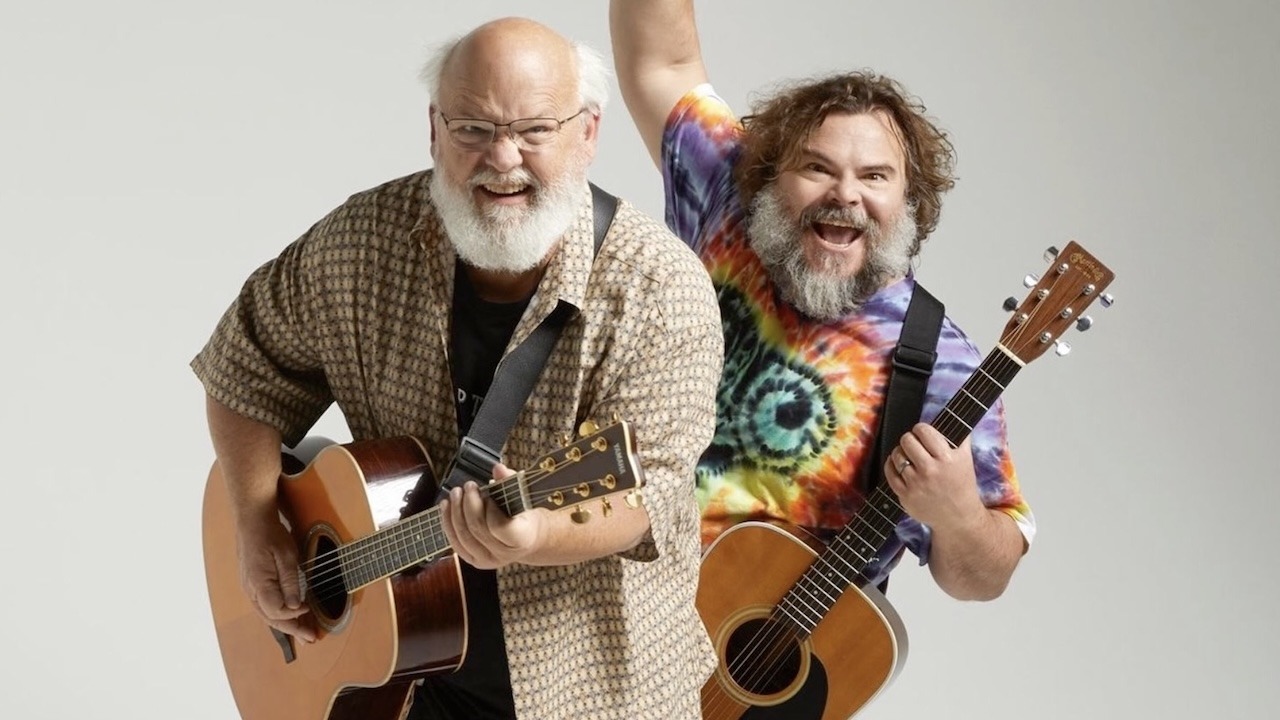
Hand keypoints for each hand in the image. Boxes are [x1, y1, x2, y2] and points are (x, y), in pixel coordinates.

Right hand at [235, 509, 314, 642]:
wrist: (252, 520)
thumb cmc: (270, 535)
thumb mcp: (286, 555)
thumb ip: (290, 582)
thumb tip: (295, 606)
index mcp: (258, 584)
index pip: (277, 611)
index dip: (295, 615)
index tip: (309, 609)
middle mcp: (251, 590)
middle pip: (271, 618)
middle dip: (292, 630)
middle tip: (311, 638)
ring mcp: (250, 588)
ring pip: (267, 614)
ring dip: (286, 625)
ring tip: (304, 633)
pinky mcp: (253, 584)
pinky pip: (265, 606)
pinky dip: (279, 615)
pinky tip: (291, 617)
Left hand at [440, 464, 546, 569]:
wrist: (527, 538)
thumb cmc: (524, 515)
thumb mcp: (523, 497)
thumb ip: (510, 482)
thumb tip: (498, 468)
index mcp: (521, 539)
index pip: (499, 527)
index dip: (490, 509)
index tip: (489, 495)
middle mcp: (504, 554)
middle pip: (477, 529)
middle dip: (469, 504)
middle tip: (469, 486)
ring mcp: (488, 560)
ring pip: (463, 536)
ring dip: (455, 511)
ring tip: (456, 492)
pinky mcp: (474, 561)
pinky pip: (455, 543)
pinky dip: (448, 523)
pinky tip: (446, 506)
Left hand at [884, 424, 985, 531]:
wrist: (958, 517)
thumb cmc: (962, 484)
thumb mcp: (966, 459)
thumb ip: (960, 437)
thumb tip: (956, 416)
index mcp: (948, 459)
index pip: (924, 431)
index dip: (921, 429)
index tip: (922, 433)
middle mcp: (931, 470)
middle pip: (907, 440)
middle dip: (910, 439)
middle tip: (914, 444)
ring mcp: (917, 484)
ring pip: (897, 455)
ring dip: (900, 452)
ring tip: (907, 455)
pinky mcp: (905, 495)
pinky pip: (890, 472)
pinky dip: (891, 465)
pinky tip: (899, 465)